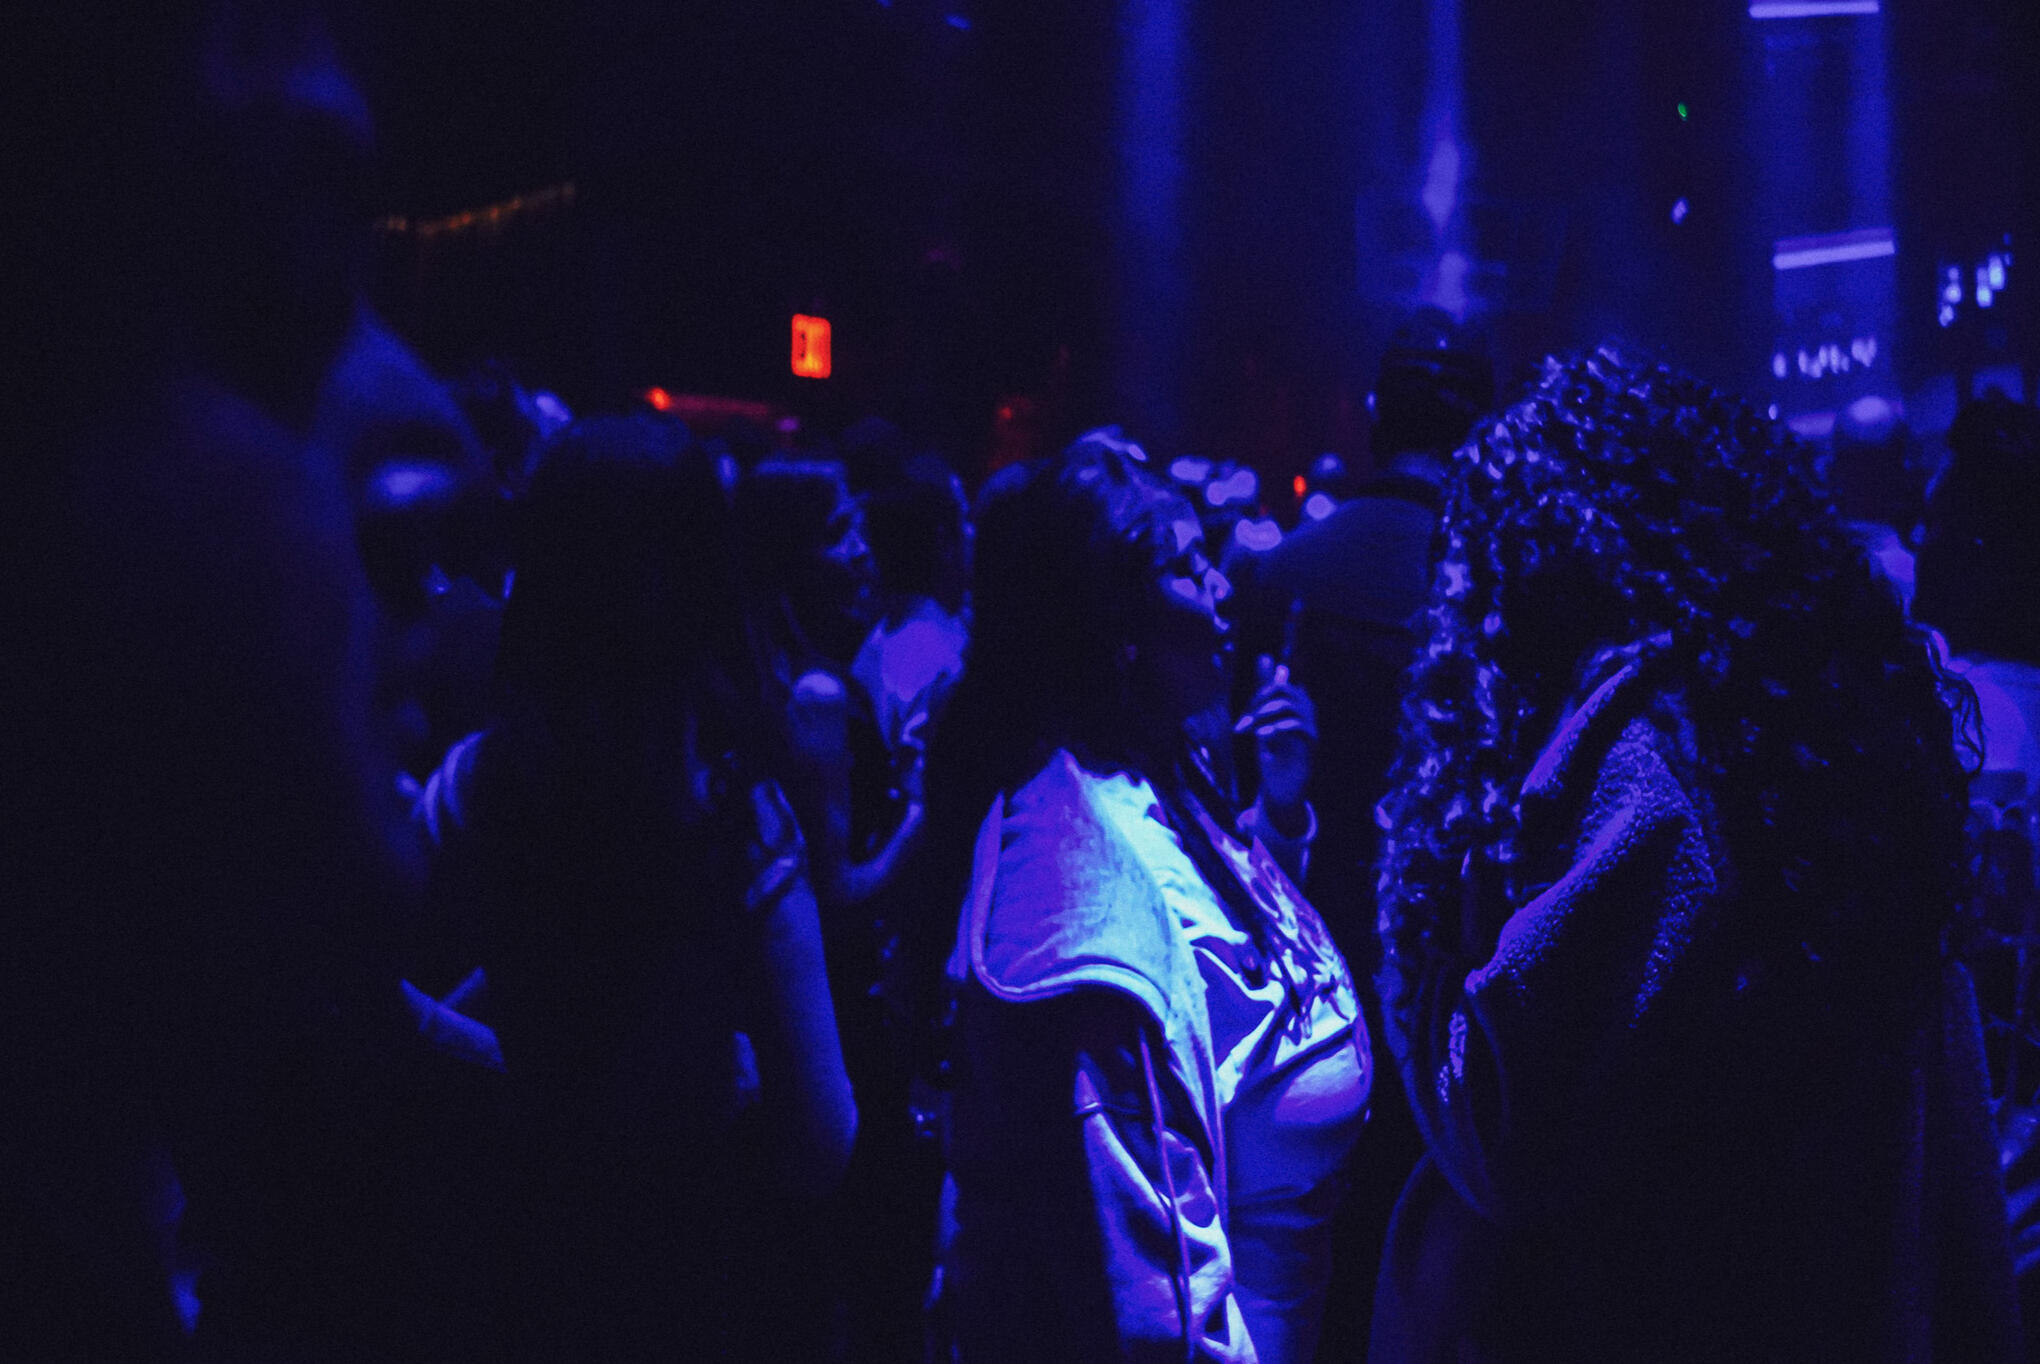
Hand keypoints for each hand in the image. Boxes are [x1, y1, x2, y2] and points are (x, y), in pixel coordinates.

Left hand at [1235, 656, 1315, 829]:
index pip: (1279, 685)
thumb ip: (1265, 690)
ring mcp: (1310, 728)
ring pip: (1291, 706)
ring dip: (1265, 715)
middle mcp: (1306, 713)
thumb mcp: (1263, 719)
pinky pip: (1299, 727)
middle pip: (1284, 691)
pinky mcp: (1311, 744)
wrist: (1280, 788)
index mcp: (1295, 704)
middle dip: (1259, 703)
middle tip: (1244, 723)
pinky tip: (1263, 737)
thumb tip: (1265, 656)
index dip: (1258, 695)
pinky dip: (1278, 728)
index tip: (1243, 717)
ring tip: (1252, 731)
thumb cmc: (1273, 753)